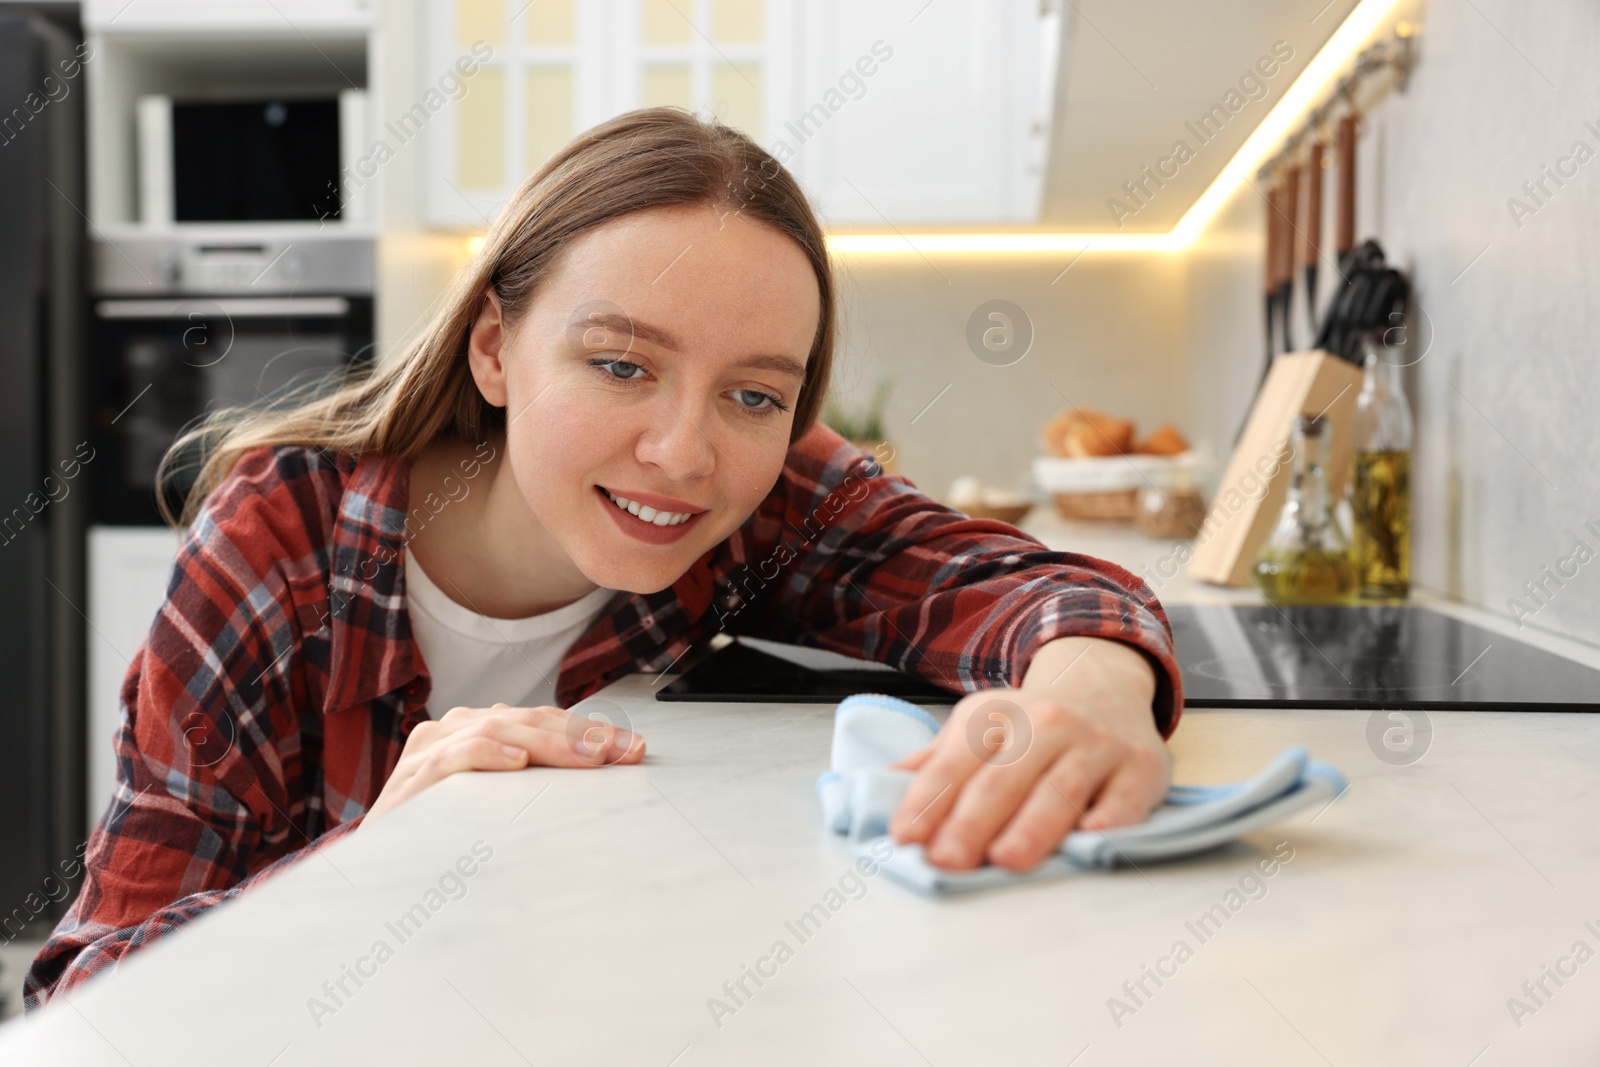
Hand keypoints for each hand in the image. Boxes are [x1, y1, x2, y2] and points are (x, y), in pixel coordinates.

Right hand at [364, 703, 643, 822]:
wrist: (378, 877)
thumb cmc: (444, 839)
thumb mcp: (498, 807)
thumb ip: (535, 786)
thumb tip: (602, 773)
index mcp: (475, 730)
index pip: (543, 720)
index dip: (591, 731)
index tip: (636, 749)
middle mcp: (450, 731)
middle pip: (526, 720)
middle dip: (583, 735)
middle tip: (625, 752)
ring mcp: (426, 752)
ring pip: (494, 728)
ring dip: (548, 741)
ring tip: (587, 756)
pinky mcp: (407, 782)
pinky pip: (450, 759)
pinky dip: (485, 755)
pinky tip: (515, 762)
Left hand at [887, 638, 1170, 871]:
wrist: (1105, 685)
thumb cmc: (1029, 725)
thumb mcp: (977, 727)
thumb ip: (934, 761)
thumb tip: (881, 785)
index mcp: (996, 718)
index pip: (955, 762)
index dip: (928, 799)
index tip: (905, 836)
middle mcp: (1046, 726)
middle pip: (1003, 779)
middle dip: (972, 821)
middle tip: (946, 861)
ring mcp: (1095, 746)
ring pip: (1060, 789)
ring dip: (1033, 826)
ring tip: (1006, 860)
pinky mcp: (1140, 768)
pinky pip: (1123, 797)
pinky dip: (1108, 819)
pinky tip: (1090, 840)